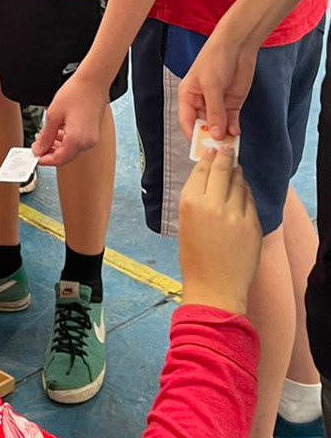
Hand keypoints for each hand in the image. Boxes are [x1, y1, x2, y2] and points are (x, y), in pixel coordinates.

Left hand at [33, 70, 109, 166]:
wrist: (93, 81)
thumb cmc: (76, 93)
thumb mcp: (53, 115)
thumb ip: (45, 136)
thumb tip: (38, 149)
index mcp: (77, 140)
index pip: (58, 160)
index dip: (44, 159)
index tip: (35, 156)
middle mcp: (87, 143)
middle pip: (65, 157)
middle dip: (49, 152)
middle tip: (37, 144)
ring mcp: (92, 138)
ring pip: (70, 150)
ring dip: (56, 146)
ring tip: (45, 135)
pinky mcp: (93, 132)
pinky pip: (77, 142)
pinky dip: (66, 140)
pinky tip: (57, 131)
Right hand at [177, 30, 255, 142]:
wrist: (237, 46)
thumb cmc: (215, 59)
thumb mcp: (212, 85)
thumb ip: (214, 111)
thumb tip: (215, 134)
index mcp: (188, 96)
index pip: (187, 121)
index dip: (193, 135)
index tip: (201, 147)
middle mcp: (201, 102)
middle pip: (203, 126)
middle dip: (210, 137)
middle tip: (218, 148)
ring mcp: (217, 104)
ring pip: (218, 126)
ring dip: (223, 135)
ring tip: (229, 144)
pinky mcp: (232, 104)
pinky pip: (230, 121)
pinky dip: (233, 129)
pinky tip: (235, 133)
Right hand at [178, 146, 261, 316]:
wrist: (215, 288)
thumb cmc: (195, 258)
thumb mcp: (185, 223)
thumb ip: (195, 198)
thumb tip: (207, 176)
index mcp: (190, 203)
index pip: (201, 170)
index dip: (208, 158)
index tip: (211, 150)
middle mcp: (212, 204)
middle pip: (222, 170)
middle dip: (224, 157)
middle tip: (227, 149)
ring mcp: (235, 214)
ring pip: (239, 183)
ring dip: (237, 174)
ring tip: (235, 170)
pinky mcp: (252, 224)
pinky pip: (250, 200)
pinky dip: (246, 193)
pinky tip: (243, 192)